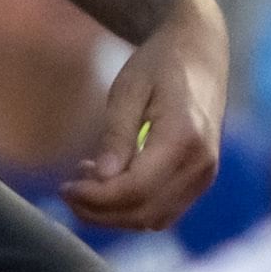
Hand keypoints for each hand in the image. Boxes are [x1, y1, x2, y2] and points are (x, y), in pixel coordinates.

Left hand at [65, 0, 228, 233]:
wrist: (200, 52)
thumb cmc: (159, 65)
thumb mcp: (128, 90)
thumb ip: (116, 135)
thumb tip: (102, 178)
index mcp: (185, 138)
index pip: (135, 189)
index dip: (95, 197)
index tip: (65, 185)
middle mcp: (201, 163)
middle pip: (143, 212)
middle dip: (98, 210)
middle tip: (67, 189)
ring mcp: (205, 174)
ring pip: (153, 219)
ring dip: (113, 213)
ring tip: (85, 182)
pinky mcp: (200, 179)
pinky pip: (162, 211)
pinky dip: (131, 207)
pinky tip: (110, 181)